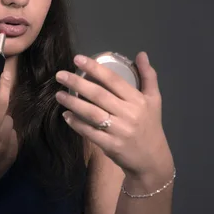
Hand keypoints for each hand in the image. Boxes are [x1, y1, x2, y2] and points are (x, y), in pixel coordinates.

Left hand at [55, 52, 172, 178]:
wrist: (152, 159)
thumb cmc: (150, 125)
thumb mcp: (154, 100)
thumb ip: (148, 76)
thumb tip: (141, 54)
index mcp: (138, 100)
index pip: (114, 80)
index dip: (95, 68)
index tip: (77, 59)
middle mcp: (129, 114)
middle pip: (99, 95)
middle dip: (77, 83)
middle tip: (60, 75)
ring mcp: (119, 131)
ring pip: (92, 114)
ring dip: (73, 103)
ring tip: (59, 95)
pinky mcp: (111, 145)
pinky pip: (90, 132)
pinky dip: (77, 124)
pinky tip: (66, 115)